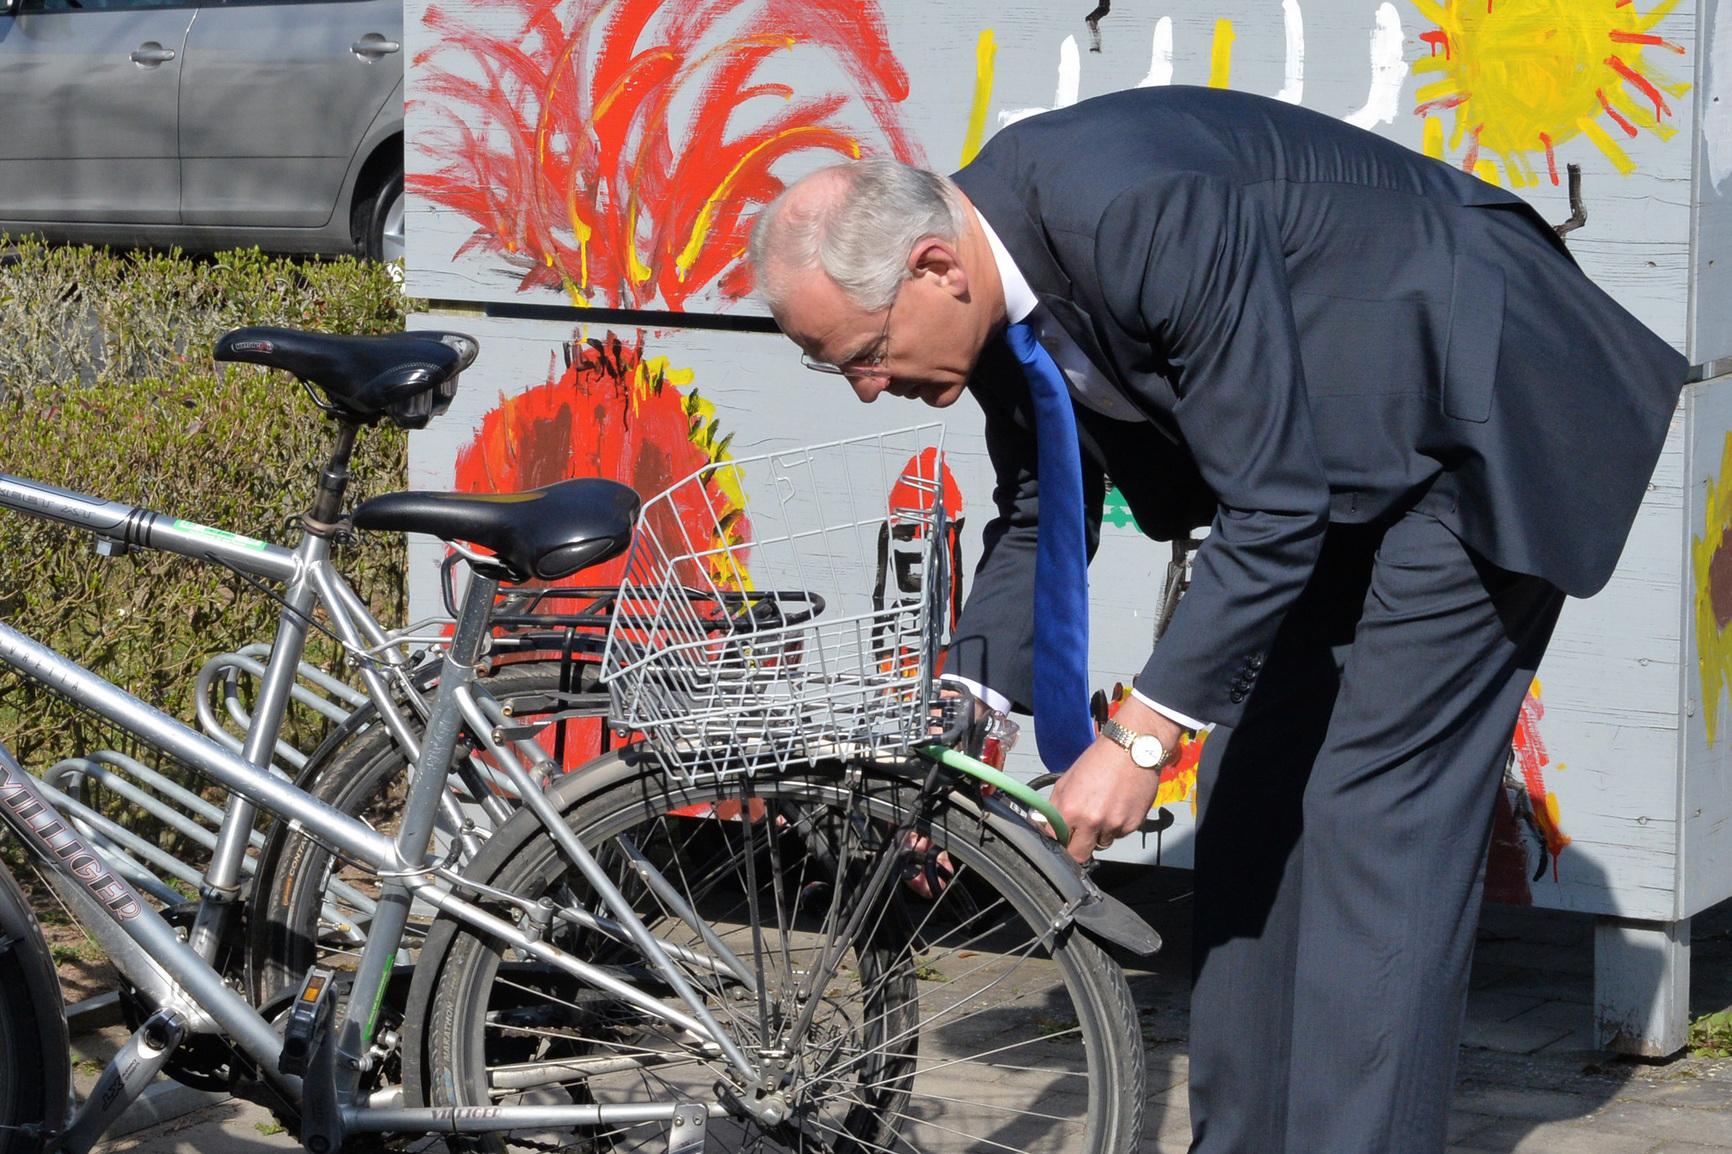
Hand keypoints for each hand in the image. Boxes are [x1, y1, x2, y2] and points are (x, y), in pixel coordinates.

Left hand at [1046, 696, 1182, 863]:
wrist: (1132, 749)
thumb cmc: (1098, 760)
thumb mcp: (1066, 781)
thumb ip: (1054, 807)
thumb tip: (1045, 826)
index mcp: (1070, 810)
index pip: (1056, 842)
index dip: (1057, 840)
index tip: (1060, 837)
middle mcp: (1092, 822)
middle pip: (1079, 855)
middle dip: (1077, 847)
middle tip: (1080, 833)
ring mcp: (1114, 825)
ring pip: (1101, 844)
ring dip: (1099, 834)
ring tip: (1103, 810)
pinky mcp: (1132, 825)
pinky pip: (1119, 835)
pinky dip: (1116, 826)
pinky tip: (1117, 806)